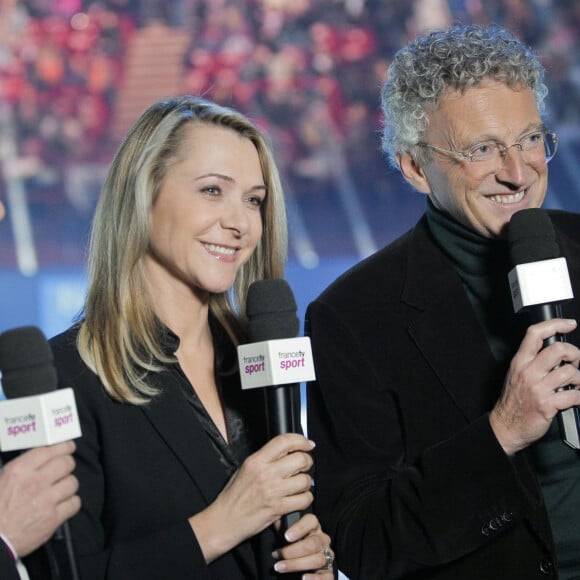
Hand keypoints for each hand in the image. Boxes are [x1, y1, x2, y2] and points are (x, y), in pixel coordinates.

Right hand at [0, 441, 79, 555]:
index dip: (63, 447)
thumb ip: (22, 467)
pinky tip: (63, 504)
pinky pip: (74, 503)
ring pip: (72, 482)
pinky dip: (71, 503)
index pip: (50, 450)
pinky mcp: (53, 518)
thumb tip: (41, 458)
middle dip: (67, 465)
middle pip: (66, 463)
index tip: (68, 447)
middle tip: (64, 469)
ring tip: (60, 489)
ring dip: (68, 485)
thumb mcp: (1, 480)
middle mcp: (35, 482)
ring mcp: (46, 500)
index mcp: (19, 471)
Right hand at [189, 433, 314, 561]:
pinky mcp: (278, 508)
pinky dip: (305, 499)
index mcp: (256, 461)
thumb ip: (265, 458)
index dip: (300, 440)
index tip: (308, 444)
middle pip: (300, 459)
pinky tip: (299, 499)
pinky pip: (303, 499)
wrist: (225, 520)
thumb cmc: (234, 496)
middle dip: (307, 462)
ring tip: (299, 485)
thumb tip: (287, 451)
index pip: (284, 441)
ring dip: (306, 483)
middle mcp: (265, 473)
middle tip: (305, 466)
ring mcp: (273, 491)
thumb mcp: (245, 469)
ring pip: (304, 480)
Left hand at [273, 513, 333, 577]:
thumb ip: (282, 524)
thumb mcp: (284, 533)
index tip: (286, 536)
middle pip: (313, 543)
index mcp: (313, 527)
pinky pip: (327, 576)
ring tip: (280, 567)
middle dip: (293, 551)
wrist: (295, 567)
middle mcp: (322, 540)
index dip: (300, 528)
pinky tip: (303, 578)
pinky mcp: (328, 573)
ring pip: (317, 559)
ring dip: (296, 564)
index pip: (312, 521)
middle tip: (277, 555)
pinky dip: (315, 579)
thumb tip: (275, 517)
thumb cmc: (289, 546)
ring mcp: (326, 556)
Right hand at [490, 318, 579, 454]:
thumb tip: (556, 352)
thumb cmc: (513, 401)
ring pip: (570, 373)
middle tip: (575, 362)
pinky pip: (575, 395)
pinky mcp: (547, 405)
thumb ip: (532, 361)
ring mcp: (538, 388)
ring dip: (579, 379)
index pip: (535, 334)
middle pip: (559, 350)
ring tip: (574, 384)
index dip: (555, 324)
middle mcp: (528, 372)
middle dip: (575, 355)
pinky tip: (575, 397)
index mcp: (520, 362)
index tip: (568, 324)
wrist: (506, 426)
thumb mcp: (516, 374)